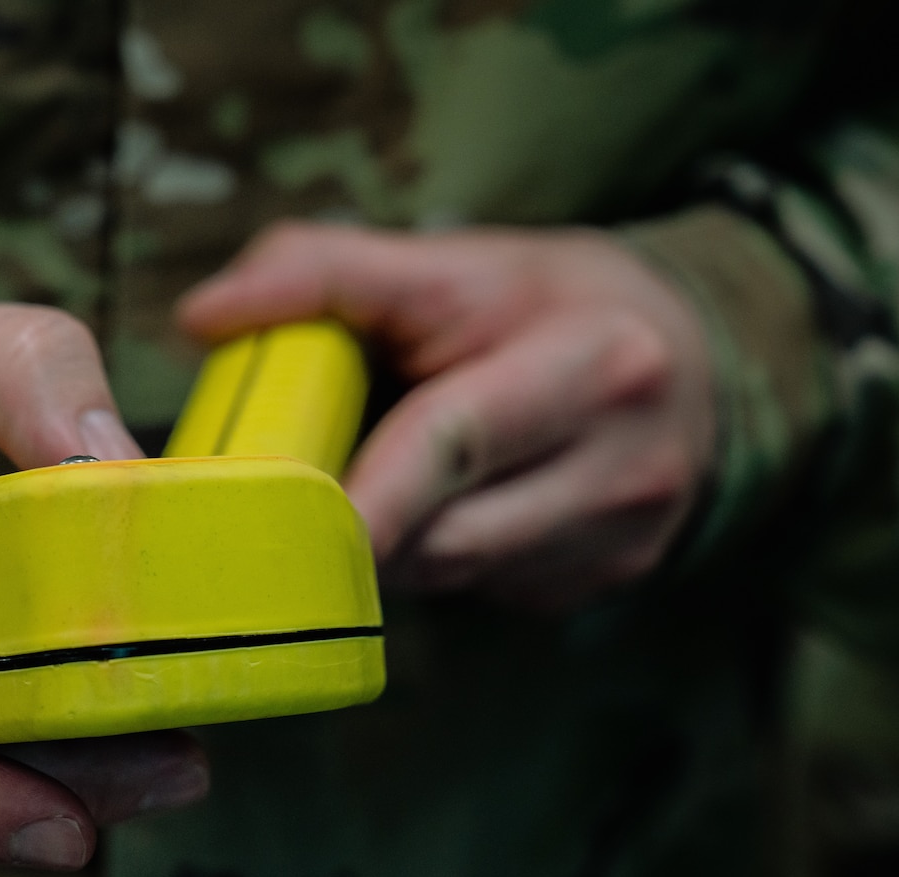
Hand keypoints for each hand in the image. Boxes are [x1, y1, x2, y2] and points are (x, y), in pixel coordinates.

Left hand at [178, 223, 716, 610]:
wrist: (698, 359)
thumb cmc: (545, 305)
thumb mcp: (452, 262)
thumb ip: (321, 273)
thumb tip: (200, 316)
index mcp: (597, 364)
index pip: (446, 443)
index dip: (357, 496)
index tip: (276, 527)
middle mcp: (630, 463)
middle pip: (440, 536)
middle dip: (360, 516)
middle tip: (304, 485)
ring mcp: (625, 539)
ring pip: (452, 574)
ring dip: (397, 537)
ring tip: (396, 472)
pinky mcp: (608, 582)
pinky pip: (483, 591)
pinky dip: (444, 556)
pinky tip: (458, 503)